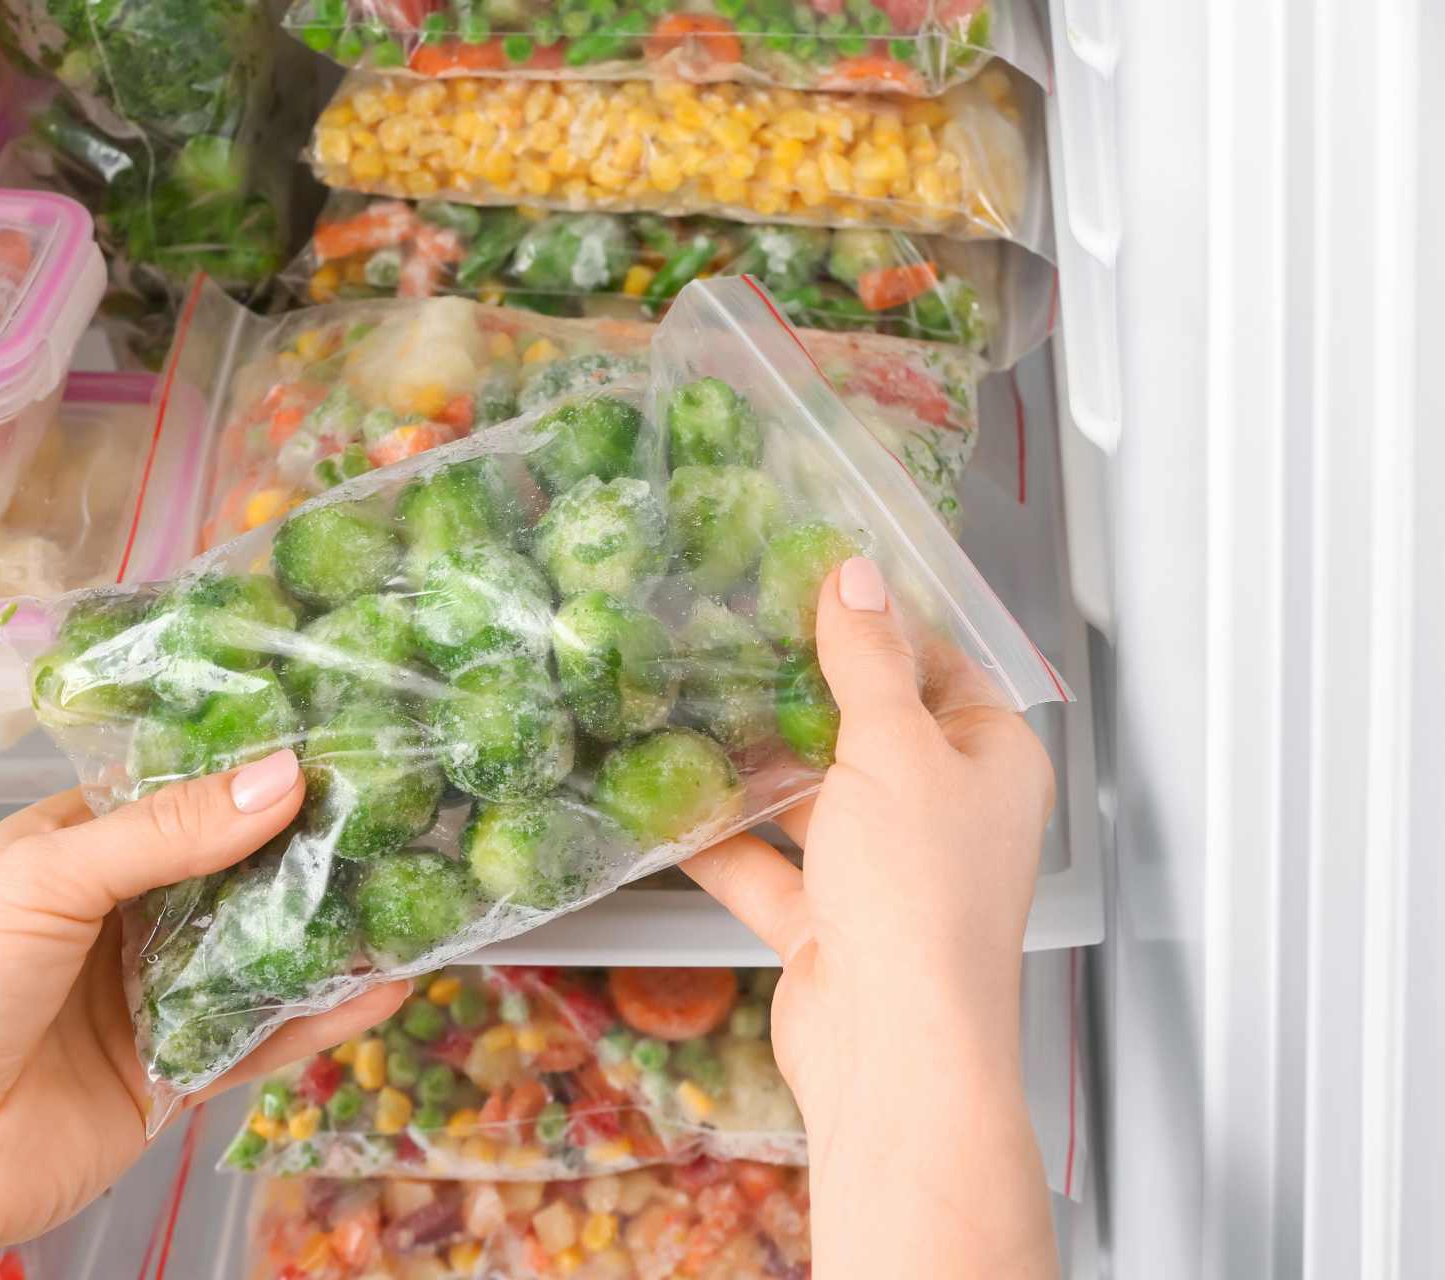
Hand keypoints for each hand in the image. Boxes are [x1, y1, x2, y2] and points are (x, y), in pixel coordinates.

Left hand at [0, 751, 405, 1279]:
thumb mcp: (48, 881)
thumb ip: (167, 833)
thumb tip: (281, 777)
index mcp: (75, 851)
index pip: (180, 795)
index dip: (252, 770)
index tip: (339, 741)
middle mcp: (119, 918)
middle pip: (232, 874)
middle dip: (307, 850)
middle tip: (401, 813)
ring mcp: (149, 1000)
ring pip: (257, 956)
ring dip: (325, 934)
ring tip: (414, 898)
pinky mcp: (174, 1077)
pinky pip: (260, 1040)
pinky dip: (321, 1019)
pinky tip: (381, 991)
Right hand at [683, 556, 1058, 1278]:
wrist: (890, 1052)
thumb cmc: (919, 898)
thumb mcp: (891, 750)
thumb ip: (866, 662)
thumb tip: (855, 576)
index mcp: (991, 763)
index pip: (939, 668)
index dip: (879, 624)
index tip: (811, 585)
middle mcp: (945, 815)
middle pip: (868, 732)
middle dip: (798, 695)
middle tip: (729, 640)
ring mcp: (886, 874)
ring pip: (812, 802)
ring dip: (753, 770)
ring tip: (686, 713)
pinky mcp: (829, 925)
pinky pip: (768, 869)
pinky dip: (722, 844)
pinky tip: (668, 810)